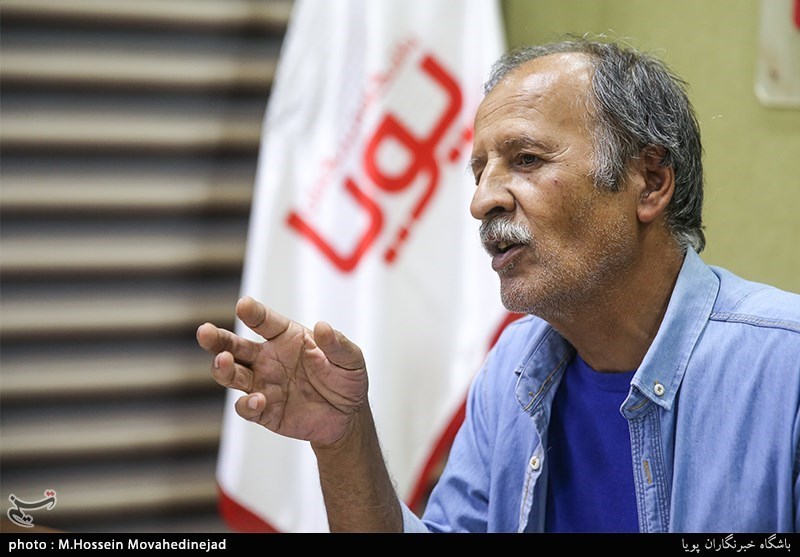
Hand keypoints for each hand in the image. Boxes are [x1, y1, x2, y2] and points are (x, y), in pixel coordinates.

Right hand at [196, 296, 368, 446]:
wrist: (347, 417)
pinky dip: (247, 405)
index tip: (243, 305)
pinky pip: (247, 408)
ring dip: (224, 369)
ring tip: (224, 363)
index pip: (264, 320)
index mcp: (286, 337)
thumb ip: (338, 344)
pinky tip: (257, 400)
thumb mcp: (351, 359)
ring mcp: (263, 385)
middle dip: (217, 339)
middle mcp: (268, 358)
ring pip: (233, 375)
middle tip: (205, 332)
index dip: (253, 312)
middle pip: (235, 346)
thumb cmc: (346, 379)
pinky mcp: (265, 412)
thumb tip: (323, 327)